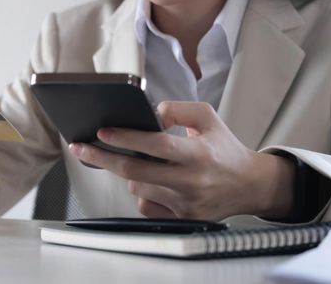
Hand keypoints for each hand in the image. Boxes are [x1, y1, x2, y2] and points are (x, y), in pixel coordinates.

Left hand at [68, 101, 295, 220]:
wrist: (249, 186)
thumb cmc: (224, 149)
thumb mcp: (208, 118)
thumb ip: (178, 109)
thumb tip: (150, 114)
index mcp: (199, 154)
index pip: (156, 145)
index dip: (126, 138)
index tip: (102, 132)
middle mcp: (191, 181)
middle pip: (135, 172)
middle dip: (102, 157)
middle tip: (81, 147)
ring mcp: (185, 204)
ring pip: (137, 187)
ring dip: (128, 173)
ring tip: (139, 162)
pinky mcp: (181, 220)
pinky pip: (145, 206)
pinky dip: (142, 193)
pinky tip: (152, 183)